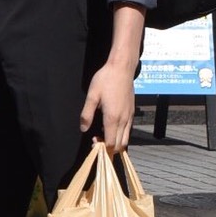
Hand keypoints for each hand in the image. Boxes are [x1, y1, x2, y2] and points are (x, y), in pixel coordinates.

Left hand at [78, 1, 145, 152]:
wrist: (122, 68)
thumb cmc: (106, 80)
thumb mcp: (92, 95)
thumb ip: (87, 114)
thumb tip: (83, 129)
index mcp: (113, 118)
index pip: (110, 144)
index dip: (101, 147)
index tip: (93, 140)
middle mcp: (123, 120)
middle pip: (119, 146)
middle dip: (108, 148)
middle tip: (97, 139)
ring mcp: (129, 117)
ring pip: (125, 140)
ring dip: (115, 142)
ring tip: (104, 134)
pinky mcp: (132, 113)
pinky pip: (128, 131)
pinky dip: (120, 135)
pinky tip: (111, 126)